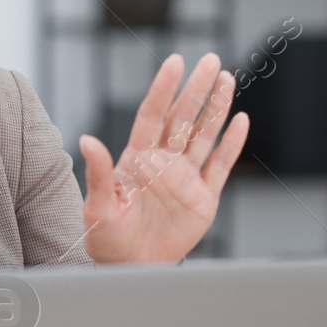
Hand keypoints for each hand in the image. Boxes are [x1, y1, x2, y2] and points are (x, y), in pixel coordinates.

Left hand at [78, 52, 247, 263]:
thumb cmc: (107, 236)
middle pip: (183, 117)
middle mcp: (163, 161)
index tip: (175, 62)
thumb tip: (86, 140)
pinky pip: (220, 165)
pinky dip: (231, 144)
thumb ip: (97, 172)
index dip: (164, 88)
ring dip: (216, 108)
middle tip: (211, 60)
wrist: (130, 266)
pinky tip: (241, 120)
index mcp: (137, 158)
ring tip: (227, 79)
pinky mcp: (203, 197)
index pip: (153, 115)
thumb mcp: (97, 205)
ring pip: (204, 135)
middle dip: (197, 89)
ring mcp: (185, 177)